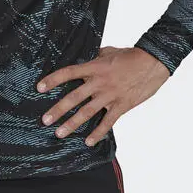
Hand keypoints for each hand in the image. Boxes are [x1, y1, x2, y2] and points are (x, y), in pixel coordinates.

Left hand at [36, 46, 169, 146]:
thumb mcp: (109, 51)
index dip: (53, 79)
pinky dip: (98, 132)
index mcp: (95, 67)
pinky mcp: (122, 105)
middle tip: (45, 120)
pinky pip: (108, 122)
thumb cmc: (131, 55)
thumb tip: (85, 57)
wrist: (153, 63)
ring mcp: (110, 95)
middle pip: (74, 97)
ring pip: (87, 112)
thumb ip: (95, 56)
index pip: (69, 73)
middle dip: (58, 109)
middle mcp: (99, 82)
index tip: (39, 87)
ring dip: (72, 124)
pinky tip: (88, 142)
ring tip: (60, 133)